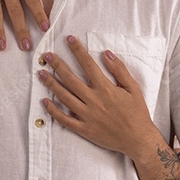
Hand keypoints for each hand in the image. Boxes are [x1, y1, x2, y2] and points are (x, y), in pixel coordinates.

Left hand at [37, 35, 159, 160]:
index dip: (78, 50)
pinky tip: (45, 102)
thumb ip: (119, 70)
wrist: (138, 140)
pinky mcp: (84, 129)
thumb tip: (106, 53)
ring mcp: (87, 116)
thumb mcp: (133, 88)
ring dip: (51, 84)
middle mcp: (94, 101)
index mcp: (106, 89)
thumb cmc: (137, 113)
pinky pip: (65, 119)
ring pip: (65, 97)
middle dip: (58, 65)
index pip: (88, 65)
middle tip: (47, 55)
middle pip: (71, 79)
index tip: (69, 40)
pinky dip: (53, 111)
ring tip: (41, 73)